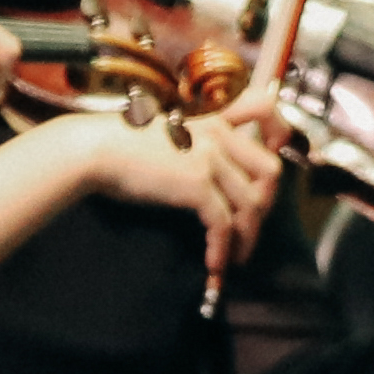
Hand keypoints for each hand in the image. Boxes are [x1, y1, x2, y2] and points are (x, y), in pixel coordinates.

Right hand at [79, 75, 287, 278]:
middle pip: (269, 170)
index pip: (263, 108)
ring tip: (233, 257)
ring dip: (246, 237)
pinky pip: (224, 224)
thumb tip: (212, 181)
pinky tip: (214, 264)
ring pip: (250, 204)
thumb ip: (195, 147)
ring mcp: (209, 158)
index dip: (280, 134)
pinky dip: (223, 249)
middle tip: (249, 227)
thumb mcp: (168, 137)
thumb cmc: (121, 147)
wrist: (92, 150)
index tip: (275, 157)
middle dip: (266, 204)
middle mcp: (217, 136)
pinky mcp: (196, 183)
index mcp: (212, 120)